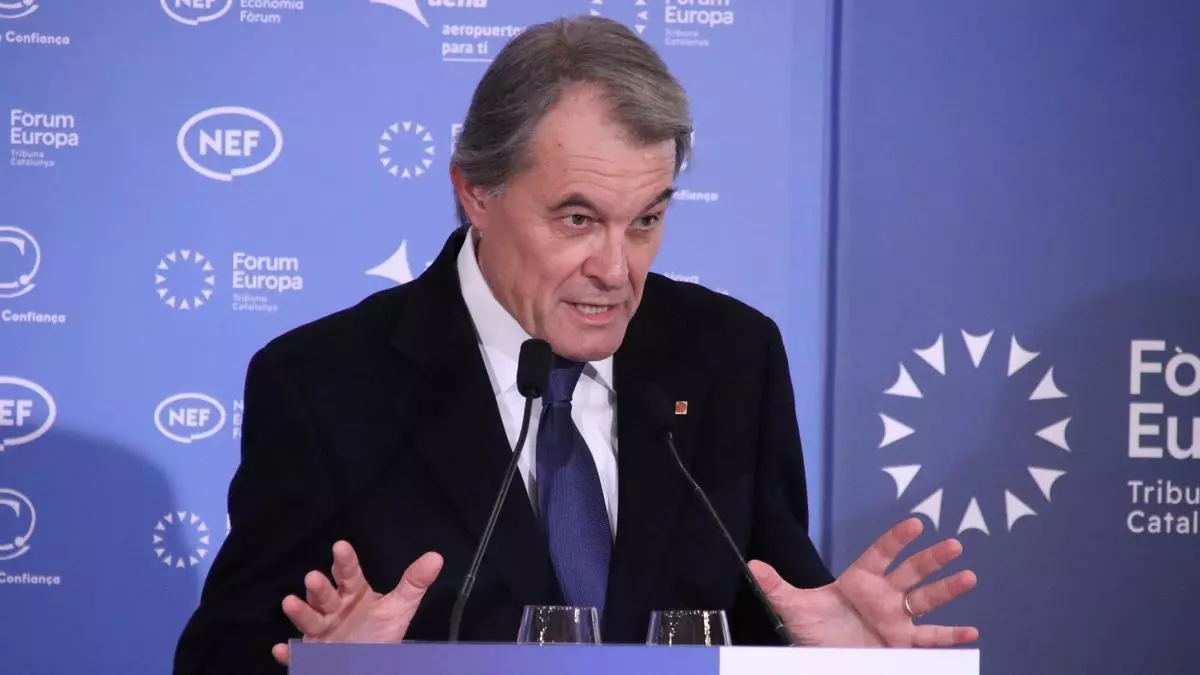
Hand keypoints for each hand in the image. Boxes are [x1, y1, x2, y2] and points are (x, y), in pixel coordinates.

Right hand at [271, 541, 442, 665]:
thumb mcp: (399, 608)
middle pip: (325, 596)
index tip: (341, 546)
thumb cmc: (379, 630)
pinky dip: (290, 655)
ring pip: (308, 621)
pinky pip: (298, 656)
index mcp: (353, 594)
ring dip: (299, 612)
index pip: (349, 574)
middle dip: (319, 588)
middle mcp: (333, 610)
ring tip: (290, 602)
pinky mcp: (312, 655)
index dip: (345, 561)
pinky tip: (282, 650)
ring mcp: (321, 633)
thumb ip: (414, 583)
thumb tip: (436, 557)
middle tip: (313, 577)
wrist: (366, 660)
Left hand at [749, 518, 977, 647]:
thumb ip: (776, 586)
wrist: (825, 658)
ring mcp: (896, 618)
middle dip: (932, 559)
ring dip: (948, 589)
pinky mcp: (903, 643)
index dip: (896, 539)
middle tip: (954, 544)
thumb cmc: (812, 631)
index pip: (880, 554)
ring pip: (926, 600)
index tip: (915, 523)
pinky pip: (931, 640)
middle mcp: (883, 595)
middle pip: (911, 572)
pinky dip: (951, 637)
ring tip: (969, 576)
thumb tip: (752, 565)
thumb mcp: (792, 608)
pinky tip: (971, 632)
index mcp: (860, 580)